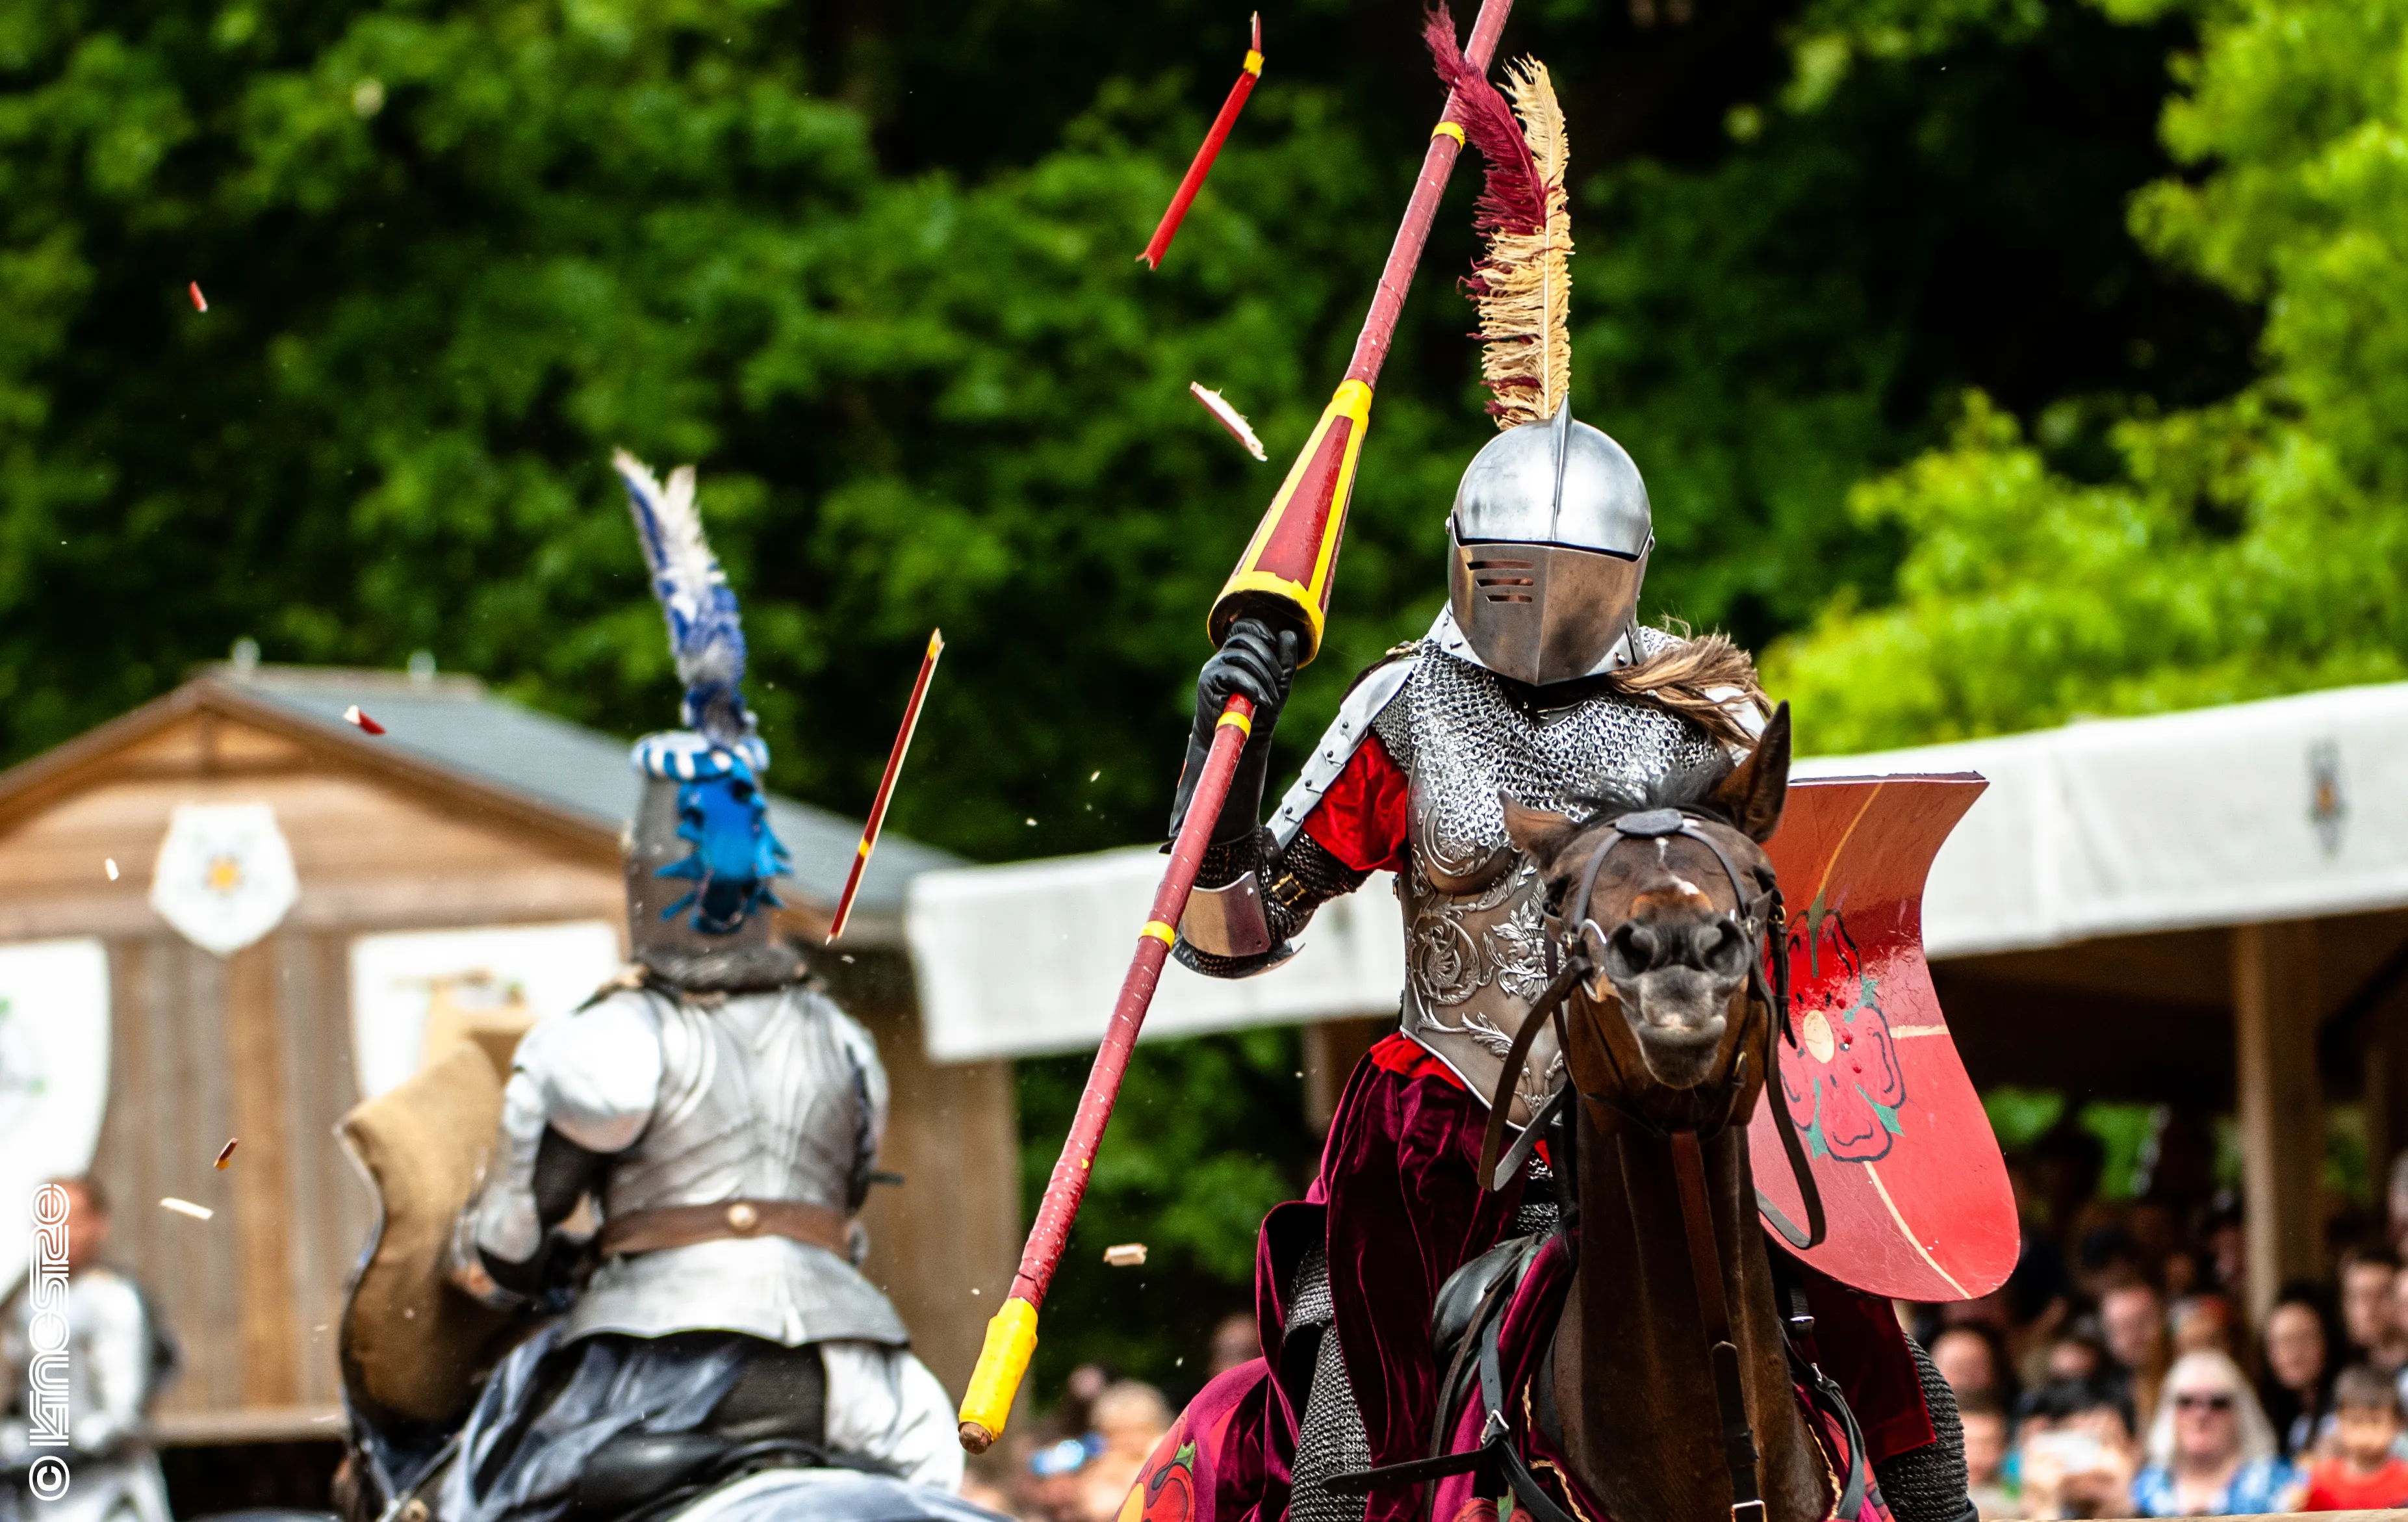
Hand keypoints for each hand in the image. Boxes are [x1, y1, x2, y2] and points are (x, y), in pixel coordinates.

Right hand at [1194, 616, 1300, 740]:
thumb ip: (1285, 659)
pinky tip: (1260, 699)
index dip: (1258, 628)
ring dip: (1263, 676)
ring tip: (1271, 697)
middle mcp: (1223, 657)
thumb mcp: (1279, 683)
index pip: (1243, 626)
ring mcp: (1214, 667)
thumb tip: (1287, 632)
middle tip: (1278, 679)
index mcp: (1237, 653)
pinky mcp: (1208, 681)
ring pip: (1241, 655)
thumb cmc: (1258, 711)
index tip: (1273, 642)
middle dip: (1267, 657)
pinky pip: (1232, 673)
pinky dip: (1252, 686)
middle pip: (1244, 638)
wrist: (1242, 738)